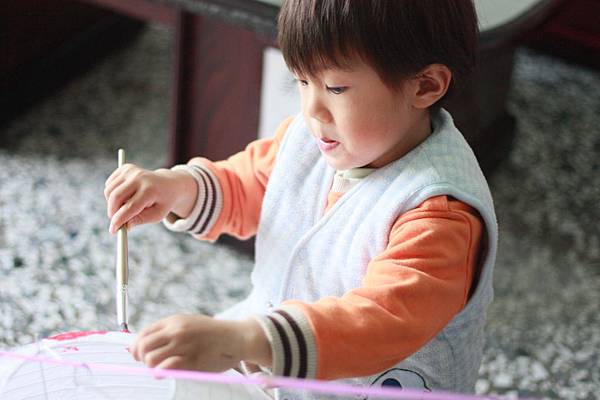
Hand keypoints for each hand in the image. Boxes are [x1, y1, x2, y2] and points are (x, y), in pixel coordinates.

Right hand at [104, 164, 196, 233]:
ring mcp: (131, 170)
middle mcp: (140, 177)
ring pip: (109, 191)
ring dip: (112, 204)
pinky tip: (125, 196)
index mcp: (150, 190)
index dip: (119, 220)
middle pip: (115, 197)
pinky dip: (112, 194)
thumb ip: (140, 220)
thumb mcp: (157, 215)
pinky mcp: (125, 168)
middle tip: (116, 222)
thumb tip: (124, 225)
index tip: (113, 231)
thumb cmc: (163, 202)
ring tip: (126, 207)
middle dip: (112, 212)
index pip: (130, 207)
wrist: (170, 184)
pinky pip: (109, 184)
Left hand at [130, 314, 271, 371]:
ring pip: (150, 359)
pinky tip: (165, 373)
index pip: (143, 333)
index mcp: (174, 321)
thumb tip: (146, 344)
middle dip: (141, 358)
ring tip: (160, 369)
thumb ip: (170, 331)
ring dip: (151, 367)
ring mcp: (183, 345)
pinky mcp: (191, 360)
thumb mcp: (189, 323)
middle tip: (149, 364)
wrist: (236, 337)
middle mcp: (176, 331)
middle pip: (143, 346)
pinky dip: (160, 373)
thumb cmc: (212, 333)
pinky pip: (165, 368)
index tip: (138, 355)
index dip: (136, 347)